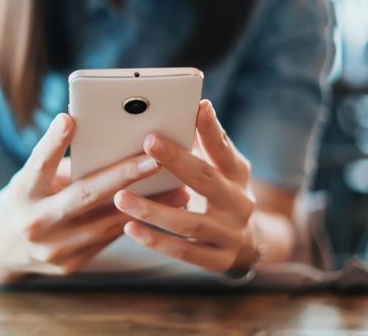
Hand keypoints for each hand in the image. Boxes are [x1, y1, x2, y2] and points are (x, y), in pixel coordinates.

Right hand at [0, 114, 188, 284]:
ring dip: (144, 205)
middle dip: (123, 175)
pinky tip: (161, 211)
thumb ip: (64, 165)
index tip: (68, 119)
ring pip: (105, 223)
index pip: (38, 165)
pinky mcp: (70, 265)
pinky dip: (134, 223)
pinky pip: (106, 240)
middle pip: (83, 196)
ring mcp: (53, 249)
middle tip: (155, 158)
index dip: (52, 143)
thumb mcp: (31, 180)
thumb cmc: (23, 200)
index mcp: (21, 194)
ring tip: (177, 187)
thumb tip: (109, 142)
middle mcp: (34, 223)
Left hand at [114, 100, 256, 272]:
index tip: (197, 107)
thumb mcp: (222, 167)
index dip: (211, 129)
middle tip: (147, 142)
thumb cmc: (221, 191)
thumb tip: (193, 107)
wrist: (246, 242)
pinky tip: (130, 229)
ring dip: (154, 210)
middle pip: (206, 180)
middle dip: (177, 160)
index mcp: (237, 174)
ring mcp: (230, 234)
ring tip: (121, 197)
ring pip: (190, 223)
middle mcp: (238, 203)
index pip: (223, 148)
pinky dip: (156, 241)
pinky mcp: (218, 260)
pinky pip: (184, 252)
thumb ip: (206, 142)